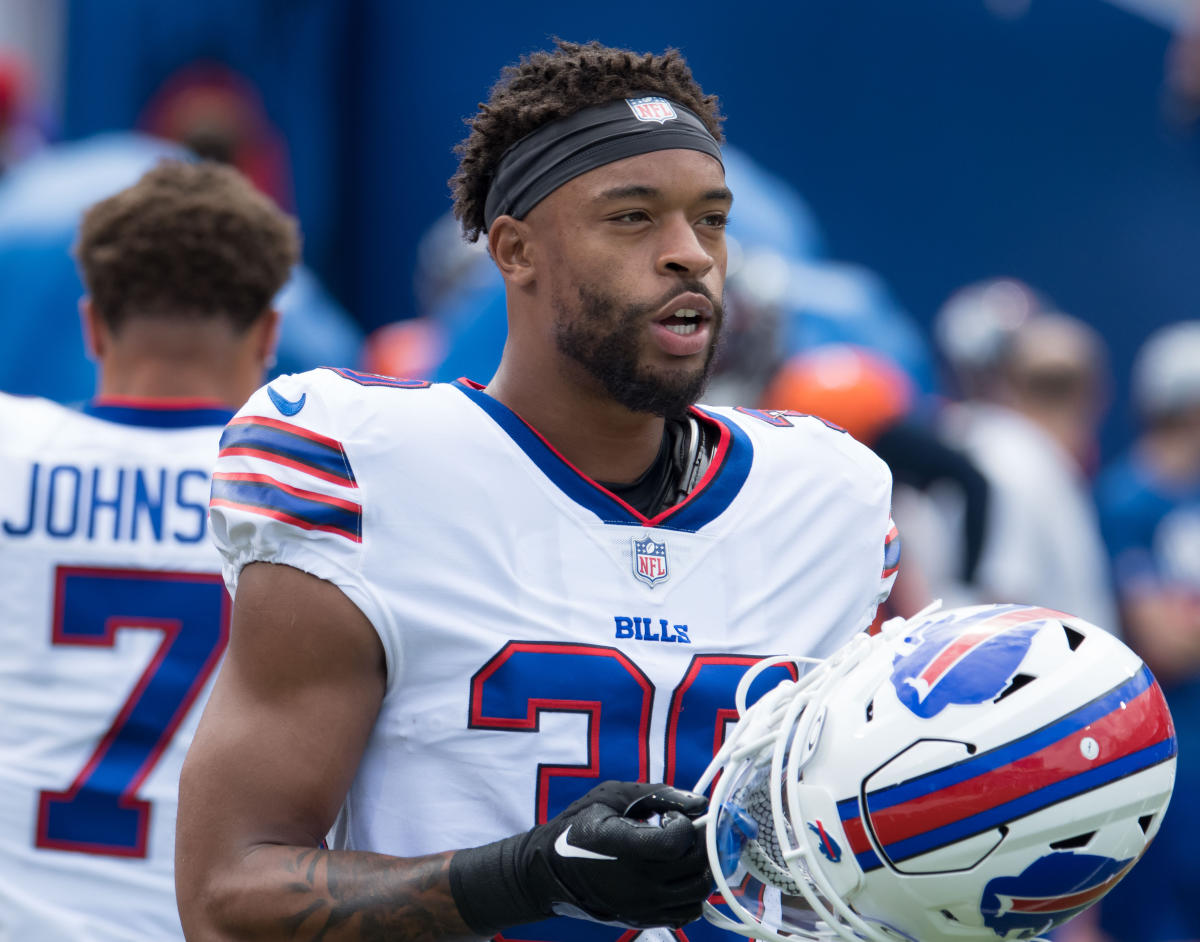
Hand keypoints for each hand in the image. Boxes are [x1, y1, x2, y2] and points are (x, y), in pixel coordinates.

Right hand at [528, 781, 711, 927]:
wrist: (550, 871)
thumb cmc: (579, 825)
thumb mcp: (611, 796)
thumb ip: (657, 794)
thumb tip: (700, 803)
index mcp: (622, 846)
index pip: (676, 842)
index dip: (685, 824)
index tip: (671, 817)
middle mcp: (634, 882)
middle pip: (696, 867)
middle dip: (701, 842)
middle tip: (689, 830)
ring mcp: (640, 906)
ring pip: (698, 893)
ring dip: (701, 869)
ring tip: (685, 853)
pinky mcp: (643, 920)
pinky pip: (687, 913)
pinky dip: (691, 893)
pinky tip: (677, 875)